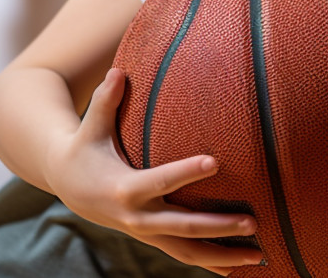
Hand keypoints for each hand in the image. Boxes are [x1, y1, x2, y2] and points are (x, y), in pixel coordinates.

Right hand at [46, 68, 262, 275]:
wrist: (67, 185)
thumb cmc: (85, 147)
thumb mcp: (90, 126)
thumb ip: (106, 100)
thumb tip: (118, 70)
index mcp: (124, 187)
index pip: (160, 180)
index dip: (186, 172)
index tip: (215, 161)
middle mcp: (137, 217)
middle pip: (182, 227)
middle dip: (218, 226)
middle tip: (253, 222)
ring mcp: (145, 232)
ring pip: (187, 251)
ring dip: (223, 255)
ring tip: (260, 254)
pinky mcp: (152, 238)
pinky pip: (184, 254)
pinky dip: (211, 262)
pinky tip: (238, 267)